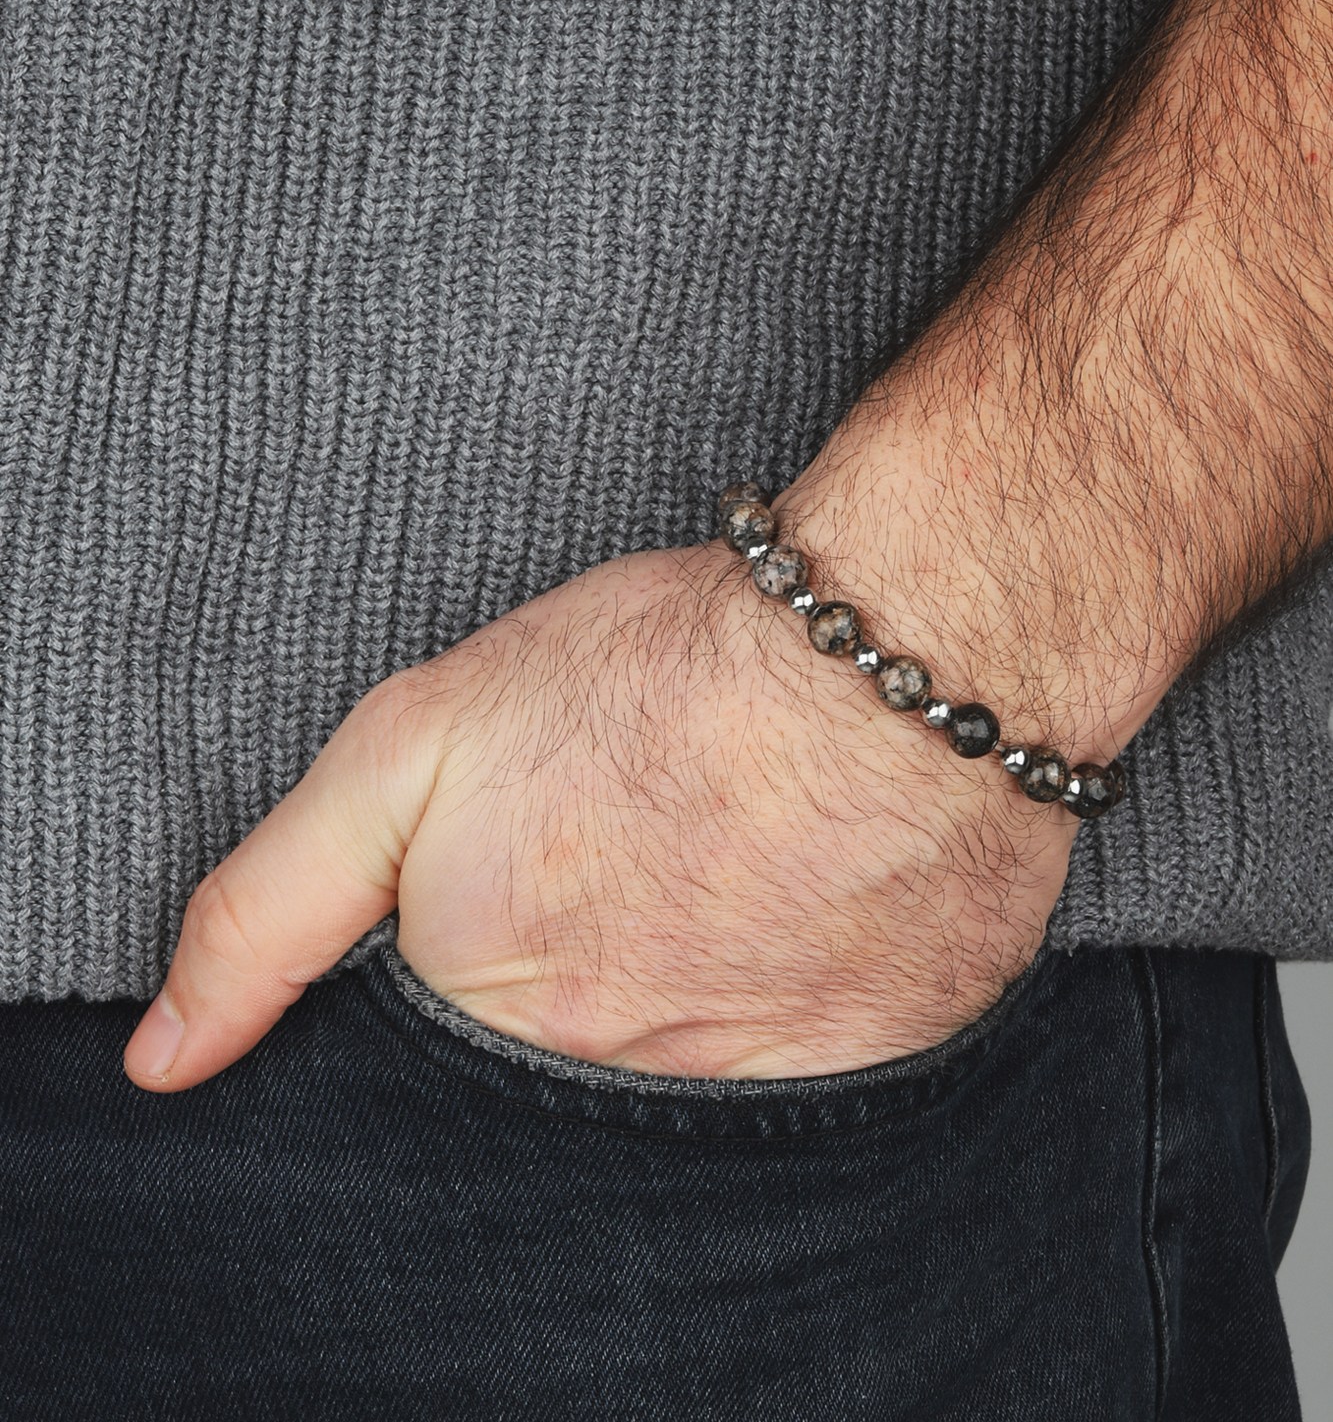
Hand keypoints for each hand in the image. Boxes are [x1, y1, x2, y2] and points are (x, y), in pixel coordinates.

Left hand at [122, 531, 1074, 1092]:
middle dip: (583, 982)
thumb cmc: (656, 674)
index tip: (539, 876)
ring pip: (678, 1078)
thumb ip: (272, 909)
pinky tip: (804, 898)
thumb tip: (164, 1061)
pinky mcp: (872, 1070)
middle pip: (558, 1079)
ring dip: (689, 986)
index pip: (439, 1057)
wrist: (899, 653)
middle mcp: (611, 1088)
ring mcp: (750, 1091)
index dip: (478, 956)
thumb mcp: (411, 747)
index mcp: (489, 1014)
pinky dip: (792, 999)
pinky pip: (799, 1073)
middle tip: (643, 857)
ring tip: (722, 863)